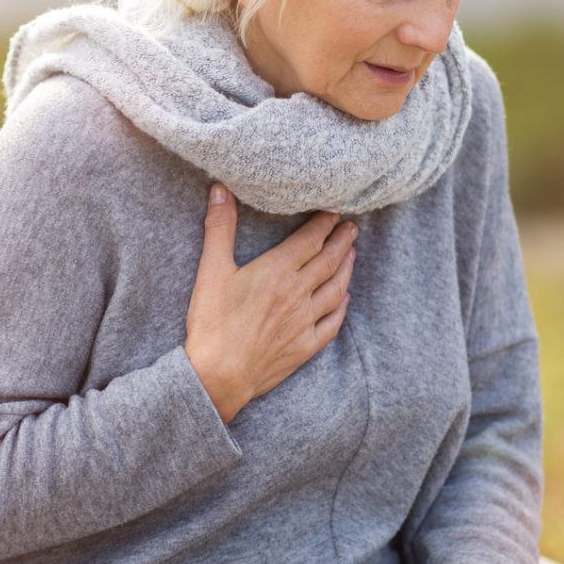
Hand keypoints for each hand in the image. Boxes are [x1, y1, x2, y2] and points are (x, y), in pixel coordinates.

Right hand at [185, 182, 354, 421]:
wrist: (219, 375)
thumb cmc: (212, 323)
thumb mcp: (211, 270)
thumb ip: (220, 227)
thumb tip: (221, 188)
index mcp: (278, 271)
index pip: (310, 239)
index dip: (324, 223)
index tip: (334, 212)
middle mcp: (298, 293)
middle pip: (328, 260)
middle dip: (342, 241)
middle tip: (352, 227)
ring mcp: (305, 321)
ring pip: (335, 288)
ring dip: (346, 269)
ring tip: (352, 255)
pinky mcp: (305, 346)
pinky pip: (332, 323)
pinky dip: (341, 307)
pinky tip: (344, 300)